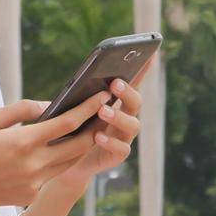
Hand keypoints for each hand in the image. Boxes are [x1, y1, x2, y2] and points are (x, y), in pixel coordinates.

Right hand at [0, 89, 113, 210]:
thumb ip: (21, 109)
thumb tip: (49, 104)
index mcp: (24, 142)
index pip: (68, 123)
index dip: (89, 107)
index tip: (103, 94)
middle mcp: (34, 165)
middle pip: (79, 145)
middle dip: (95, 127)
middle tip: (105, 111)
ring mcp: (34, 184)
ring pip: (70, 162)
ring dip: (81, 145)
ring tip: (89, 127)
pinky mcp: (30, 196)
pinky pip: (52, 175)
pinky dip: (58, 161)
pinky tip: (59, 149)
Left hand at [51, 53, 152, 192]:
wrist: (66, 161)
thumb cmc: (71, 127)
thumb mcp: (75, 106)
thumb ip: (83, 94)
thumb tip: (83, 76)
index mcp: (117, 102)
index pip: (133, 82)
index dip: (143, 69)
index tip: (149, 54)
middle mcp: (125, 117)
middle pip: (136, 102)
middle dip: (128, 92)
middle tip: (115, 84)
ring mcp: (124, 137)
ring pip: (132, 125)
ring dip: (118, 116)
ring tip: (102, 111)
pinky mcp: (117, 156)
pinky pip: (121, 149)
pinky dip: (111, 142)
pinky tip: (97, 136)